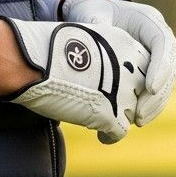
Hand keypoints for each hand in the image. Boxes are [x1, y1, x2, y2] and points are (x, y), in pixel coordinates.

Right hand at [0, 18, 150, 143]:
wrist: (34, 62)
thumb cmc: (47, 48)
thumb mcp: (83, 40)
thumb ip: (99, 54)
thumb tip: (96, 68)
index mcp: (125, 45)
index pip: (142, 67)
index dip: (129, 80)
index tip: (114, 86)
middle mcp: (130, 68)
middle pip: (140, 92)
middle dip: (129, 101)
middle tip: (110, 107)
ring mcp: (123, 93)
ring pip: (133, 114)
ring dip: (120, 119)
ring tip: (103, 122)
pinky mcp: (111, 115)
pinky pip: (119, 132)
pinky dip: (110, 136)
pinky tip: (101, 137)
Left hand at [44, 0, 175, 125]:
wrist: (94, 16)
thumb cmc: (92, 13)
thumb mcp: (92, 12)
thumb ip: (95, 20)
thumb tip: (95, 28)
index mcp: (149, 21)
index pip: (163, 43)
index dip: (160, 67)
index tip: (149, 88)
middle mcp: (159, 39)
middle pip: (169, 68)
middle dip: (158, 94)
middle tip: (140, 115)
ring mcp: (158, 57)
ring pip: (166, 84)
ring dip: (155, 105)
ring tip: (138, 121)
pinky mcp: (151, 72)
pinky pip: (157, 91)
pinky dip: (149, 106)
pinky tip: (135, 121)